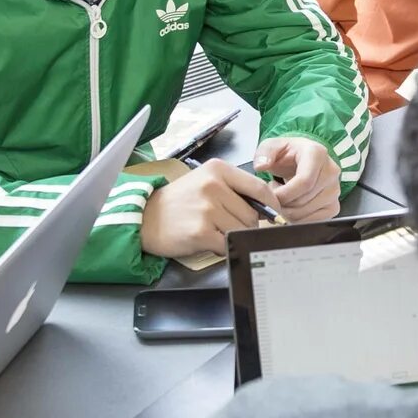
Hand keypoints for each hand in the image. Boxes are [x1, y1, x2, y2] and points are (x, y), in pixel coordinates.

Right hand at [140, 160, 271, 260]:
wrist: (145, 218)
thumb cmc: (178, 202)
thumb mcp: (205, 182)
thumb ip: (234, 189)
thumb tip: (266, 209)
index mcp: (218, 169)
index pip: (259, 188)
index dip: (271, 206)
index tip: (273, 216)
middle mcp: (213, 186)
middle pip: (252, 213)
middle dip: (245, 224)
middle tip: (225, 226)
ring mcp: (207, 209)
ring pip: (241, 229)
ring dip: (232, 236)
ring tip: (213, 231)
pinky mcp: (201, 231)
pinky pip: (227, 243)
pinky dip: (222, 247)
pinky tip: (208, 241)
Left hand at [254, 136, 342, 222]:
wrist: (303, 160)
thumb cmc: (289, 154)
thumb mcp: (273, 146)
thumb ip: (264, 153)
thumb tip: (261, 166)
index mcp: (317, 154)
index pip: (304, 182)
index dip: (285, 194)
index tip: (271, 196)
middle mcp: (331, 172)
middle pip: (304, 200)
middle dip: (283, 204)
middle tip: (274, 195)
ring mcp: (335, 190)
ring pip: (307, 213)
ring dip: (288, 211)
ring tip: (283, 197)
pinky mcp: (334, 206)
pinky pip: (314, 221)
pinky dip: (298, 219)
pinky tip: (293, 205)